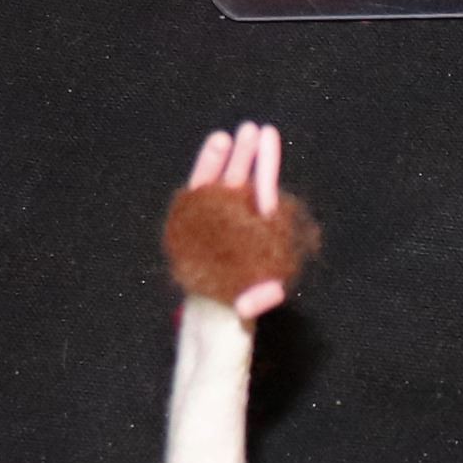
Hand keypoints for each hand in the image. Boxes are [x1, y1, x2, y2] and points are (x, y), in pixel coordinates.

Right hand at [163, 122, 317, 318]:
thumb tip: (268, 297)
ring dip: (220, 164)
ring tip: (224, 136)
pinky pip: (196, 206)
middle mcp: (239, 232)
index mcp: (259, 240)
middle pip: (242, 185)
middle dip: (245, 157)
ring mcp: (216, 233)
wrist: (210, 334)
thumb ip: (257, 301)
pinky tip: (203, 164)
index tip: (269, 135)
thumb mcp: (249, 310)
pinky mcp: (194, 237)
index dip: (265, 164)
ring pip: (218, 191)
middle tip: (250, 127)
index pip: (263, 194)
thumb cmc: (236, 321)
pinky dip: (199, 185)